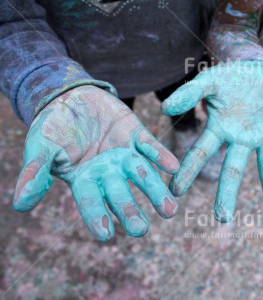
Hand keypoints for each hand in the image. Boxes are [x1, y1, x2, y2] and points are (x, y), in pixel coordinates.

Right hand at [13, 86, 179, 240]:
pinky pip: (151, 147)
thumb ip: (36, 173)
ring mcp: (125, 154)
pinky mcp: (137, 135)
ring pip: (142, 175)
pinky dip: (161, 155)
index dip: (97, 216)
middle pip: (120, 194)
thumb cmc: (52, 126)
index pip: (91, 201)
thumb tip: (20, 205)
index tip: (107, 235)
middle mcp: (108, 172)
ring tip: (170, 209)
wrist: (72, 97)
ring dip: (156, 190)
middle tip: (141, 230)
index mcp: (85, 179)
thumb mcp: (41, 147)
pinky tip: (173, 166)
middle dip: (130, 211)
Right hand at [161, 61, 262, 221]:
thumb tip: (164, 109)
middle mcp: (243, 139)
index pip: (201, 153)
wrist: (259, 67)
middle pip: (233, 170)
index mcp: (222, 130)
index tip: (175, 193)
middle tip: (222, 219)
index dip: (188, 171)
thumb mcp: (210, 80)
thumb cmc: (232, 77)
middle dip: (228, 194)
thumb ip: (189, 93)